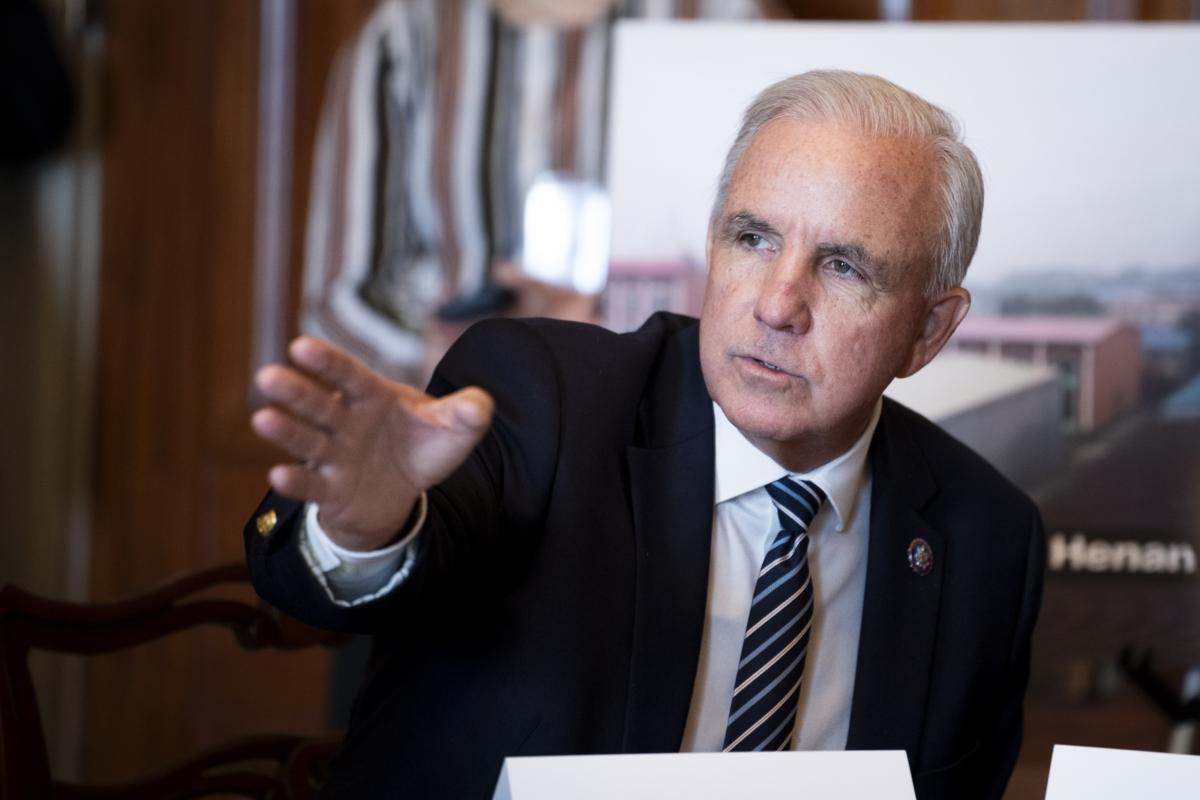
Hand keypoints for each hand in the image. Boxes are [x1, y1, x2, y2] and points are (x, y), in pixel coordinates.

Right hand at [251, 337, 493, 550]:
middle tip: (268, 375)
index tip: (301, 346)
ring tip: (262, 419)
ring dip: (286, 431)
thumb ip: (466, 413)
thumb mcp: (450, 429)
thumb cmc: (419, 446)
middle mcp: (346, 423)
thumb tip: (481, 405)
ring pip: (308, 441)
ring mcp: (335, 457)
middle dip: (296, 392)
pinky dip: (296, 482)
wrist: (403, 491)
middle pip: (319, 404)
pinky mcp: (331, 491)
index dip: (327, 362)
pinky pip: (311, 486)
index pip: (349, 375)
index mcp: (372, 397)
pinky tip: (278, 475)